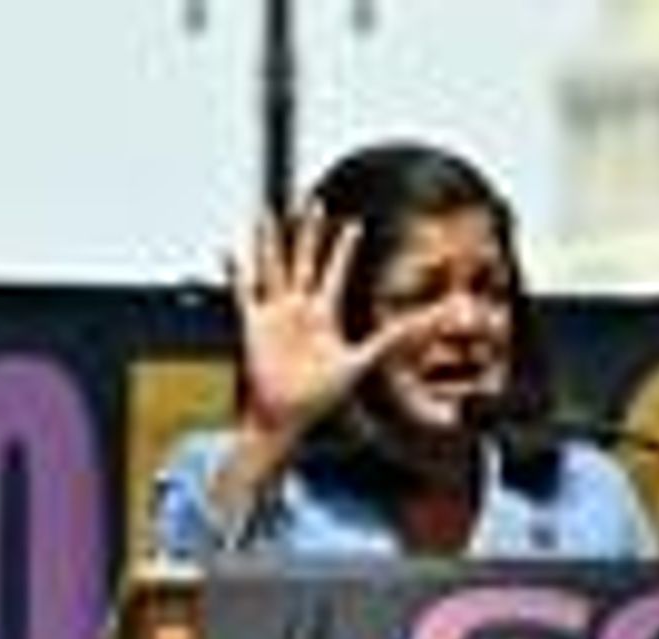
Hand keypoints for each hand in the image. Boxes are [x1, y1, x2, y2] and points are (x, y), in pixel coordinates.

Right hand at [229, 201, 416, 438]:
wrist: (286, 417)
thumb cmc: (321, 397)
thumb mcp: (362, 362)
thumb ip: (392, 340)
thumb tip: (428, 327)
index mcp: (323, 315)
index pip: (335, 272)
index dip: (344, 248)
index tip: (355, 225)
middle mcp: (299, 310)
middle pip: (304, 260)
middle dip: (309, 231)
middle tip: (314, 201)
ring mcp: (275, 315)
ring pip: (271, 267)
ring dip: (269, 242)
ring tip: (266, 213)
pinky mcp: (254, 325)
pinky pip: (243, 293)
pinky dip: (236, 272)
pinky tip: (230, 250)